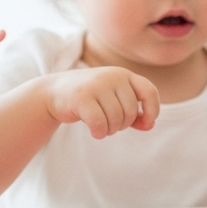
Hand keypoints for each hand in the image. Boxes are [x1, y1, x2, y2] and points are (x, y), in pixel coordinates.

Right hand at [43, 66, 158, 137]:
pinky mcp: (82, 97)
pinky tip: (95, 131)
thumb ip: (134, 113)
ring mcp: (97, 85)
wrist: (54, 92)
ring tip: (101, 126)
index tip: (147, 123)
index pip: (149, 91)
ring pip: (116, 119)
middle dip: (123, 125)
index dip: (153, 110)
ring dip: (110, 130)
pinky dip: (99, 133)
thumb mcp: (114, 101)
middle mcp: (112, 76)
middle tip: (110, 124)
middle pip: (131, 112)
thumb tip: (150, 125)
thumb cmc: (90, 98)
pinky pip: (100, 124)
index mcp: (124, 74)